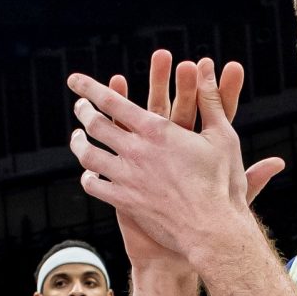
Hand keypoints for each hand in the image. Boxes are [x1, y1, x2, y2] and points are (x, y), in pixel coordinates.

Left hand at [68, 56, 286, 267]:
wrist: (210, 228)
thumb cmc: (221, 181)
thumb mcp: (222, 135)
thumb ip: (211, 100)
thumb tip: (206, 67)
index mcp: (156, 130)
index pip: (113, 102)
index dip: (90, 88)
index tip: (74, 80)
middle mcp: (135, 151)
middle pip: (95, 125)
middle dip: (83, 111)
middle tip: (79, 106)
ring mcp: (126, 177)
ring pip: (88, 155)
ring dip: (79, 143)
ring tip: (77, 137)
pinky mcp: (124, 201)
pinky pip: (94, 186)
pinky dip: (88, 177)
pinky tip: (89, 174)